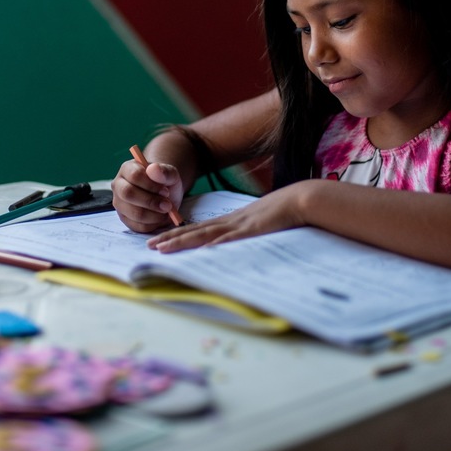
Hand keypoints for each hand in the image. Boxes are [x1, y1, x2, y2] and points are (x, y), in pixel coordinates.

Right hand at [112, 158, 184, 232]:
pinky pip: (138, 226)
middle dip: (151, 202)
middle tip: (168, 205)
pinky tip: (161, 217)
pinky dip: (153, 224)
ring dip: (155, 215)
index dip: (151, 185)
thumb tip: (154, 169)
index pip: (134, 175)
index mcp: (127, 169)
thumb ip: (165, 171)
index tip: (166, 191)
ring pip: (134, 213)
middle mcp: (119, 186)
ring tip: (166, 211)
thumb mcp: (170, 174)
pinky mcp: (125, 219)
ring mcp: (120, 203)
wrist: (165, 194)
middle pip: (128, 194)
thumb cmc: (164, 182)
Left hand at [147, 186, 304, 252]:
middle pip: (195, 231)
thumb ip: (246, 234)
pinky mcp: (253, 230)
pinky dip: (215, 245)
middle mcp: (231, 222)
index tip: (160, 241)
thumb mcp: (260, 225)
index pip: (199, 229)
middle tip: (149, 245)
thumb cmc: (284, 213)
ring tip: (163, 247)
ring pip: (205, 234)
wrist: (301, 199)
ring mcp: (240, 225)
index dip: (178, 235)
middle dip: (171, 239)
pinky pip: (230, 239)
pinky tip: (201, 251)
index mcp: (232, 222)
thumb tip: (235, 245)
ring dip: (183, 241)